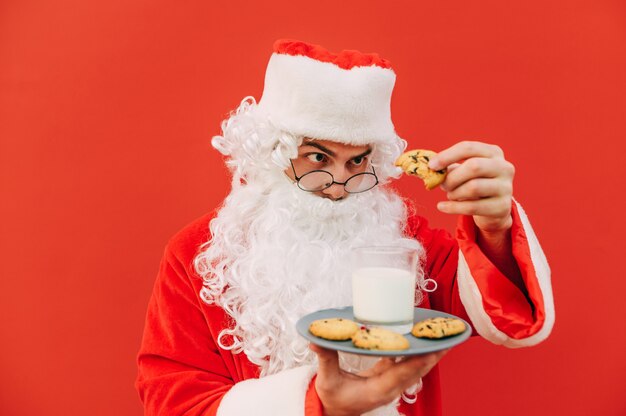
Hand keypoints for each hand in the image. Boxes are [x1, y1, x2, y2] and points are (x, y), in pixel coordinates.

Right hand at [310, 344, 447, 415]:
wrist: (333, 412)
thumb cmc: (332, 399)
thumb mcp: (326, 381)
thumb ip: (325, 359)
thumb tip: (316, 340)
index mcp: (379, 389)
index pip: (404, 373)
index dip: (420, 360)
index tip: (433, 348)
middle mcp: (389, 386)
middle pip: (417, 369)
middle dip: (432, 354)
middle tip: (446, 337)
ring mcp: (390, 382)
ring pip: (414, 366)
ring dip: (427, 352)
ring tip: (439, 335)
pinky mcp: (387, 376)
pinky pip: (405, 362)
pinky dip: (413, 351)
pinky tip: (417, 337)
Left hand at [428, 141, 514, 232]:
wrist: (493, 208)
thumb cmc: (474, 183)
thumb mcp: (464, 171)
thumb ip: (449, 167)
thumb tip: (430, 167)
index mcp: (493, 152)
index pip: (468, 148)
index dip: (447, 156)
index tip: (431, 165)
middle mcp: (504, 167)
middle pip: (474, 166)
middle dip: (452, 177)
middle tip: (442, 185)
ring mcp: (506, 187)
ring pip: (473, 187)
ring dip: (454, 193)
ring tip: (450, 195)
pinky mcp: (502, 207)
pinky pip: (473, 207)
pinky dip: (452, 207)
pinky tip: (442, 206)